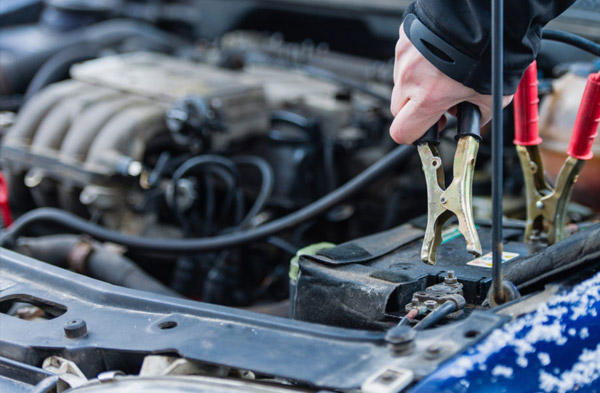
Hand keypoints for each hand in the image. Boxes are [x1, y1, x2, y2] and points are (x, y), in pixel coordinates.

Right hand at [390, 23, 512, 143]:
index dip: (413, 136)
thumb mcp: (493, 97)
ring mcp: (405, 56)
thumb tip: (473, 123)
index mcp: (429, 97)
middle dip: (415, 111)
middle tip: (438, 104)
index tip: (426, 131)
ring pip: (401, 83)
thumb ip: (477, 116)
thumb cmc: (490, 51)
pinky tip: (438, 57)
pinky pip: (405, 59)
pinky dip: (419, 62)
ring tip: (442, 75)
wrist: (485, 14)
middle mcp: (411, 78)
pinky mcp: (405, 38)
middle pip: (398, 109)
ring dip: (416, 85)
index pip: (402, 132)